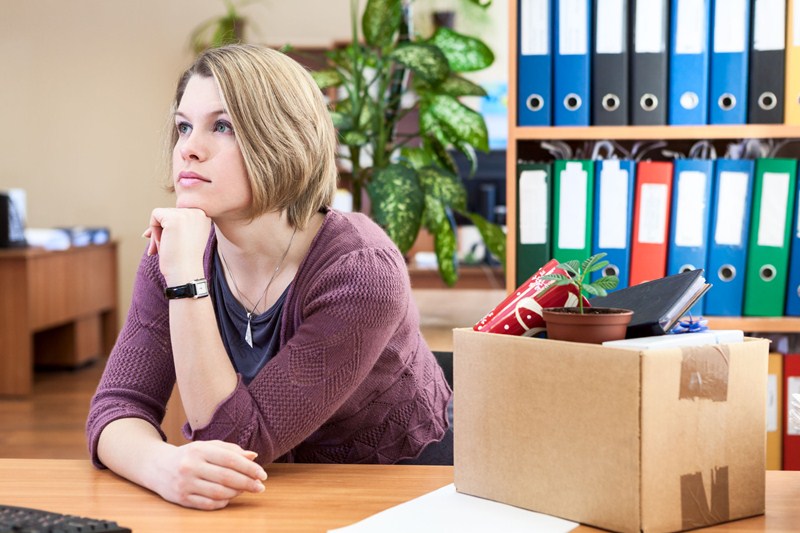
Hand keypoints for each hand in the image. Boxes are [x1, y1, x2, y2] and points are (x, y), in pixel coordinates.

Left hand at [142, 207, 210, 284]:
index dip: (169, 229)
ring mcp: (187, 214)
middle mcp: (198, 212)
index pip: (177, 214)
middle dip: (162, 231)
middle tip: (165, 248)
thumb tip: (152, 224)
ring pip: (161, 215)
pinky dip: (153, 230)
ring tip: (164, 248)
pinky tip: (162, 243)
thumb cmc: (183, 260)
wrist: (185, 273)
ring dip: (157, 233)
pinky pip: (155, 215)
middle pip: (169, 213)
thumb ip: (175, 226)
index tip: (170, 244)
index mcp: (204, 217)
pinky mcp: (174, 217)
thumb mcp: (184, 238)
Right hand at [153, 440, 267, 509]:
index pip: (230, 459)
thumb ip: (230, 450)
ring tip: (246, 490)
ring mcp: (185, 484)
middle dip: (247, 483)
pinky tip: (230, 497)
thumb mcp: (207, 447)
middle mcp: (190, 467)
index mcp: (199, 450)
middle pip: (226, 477)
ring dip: (237, 493)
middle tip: (260, 486)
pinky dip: (223, 502)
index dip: (249, 468)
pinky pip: (208, 504)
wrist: (157, 467)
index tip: (262, 474)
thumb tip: (253, 456)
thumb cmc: (190, 455)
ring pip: (218, 492)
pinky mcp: (181, 499)